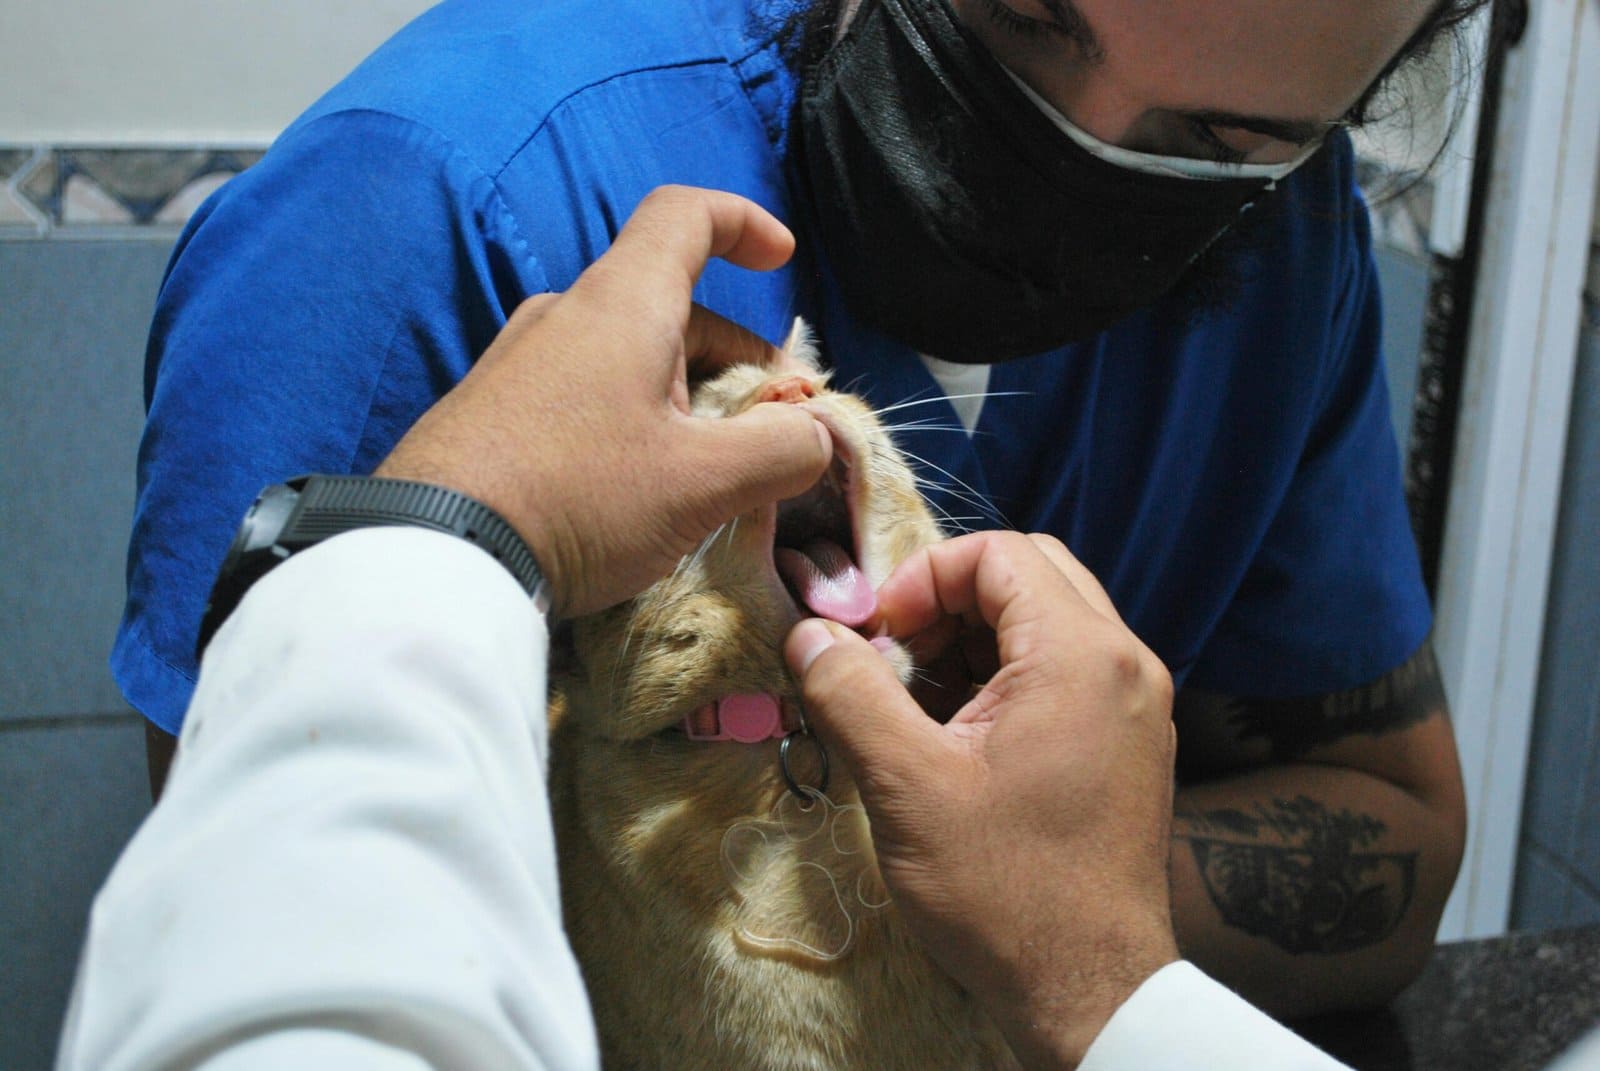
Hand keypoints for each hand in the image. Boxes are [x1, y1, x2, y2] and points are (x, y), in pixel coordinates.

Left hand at [377, 185, 831, 617]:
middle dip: (733, 355)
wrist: (434, 556)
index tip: (781, 261)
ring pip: (624, 355)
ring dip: (682, 396)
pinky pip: (580, 392)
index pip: (685, 216)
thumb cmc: (581, 498)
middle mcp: (566, 315)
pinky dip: (629, 418)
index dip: (742, 223)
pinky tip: (633, 490)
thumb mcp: (702, 484)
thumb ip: (780, 451)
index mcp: (623, 304)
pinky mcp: (489, 411)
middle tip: (768, 426)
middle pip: (667, 304)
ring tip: (706, 471)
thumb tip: (815, 434)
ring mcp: (518, 362)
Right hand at [785, 531, 1179, 1069]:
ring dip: (978, 639)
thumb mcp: (907, 786)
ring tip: (920, 700)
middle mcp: (1126, 664)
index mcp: (1082, 656)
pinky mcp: (1132, 744)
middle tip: (897, 656)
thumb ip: (852, 693)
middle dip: (951, 600)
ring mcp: (1138, 705)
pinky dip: (1010, 678)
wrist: (1089, 991)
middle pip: (1032, 575)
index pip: (1000, 554)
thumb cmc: (1004, 892)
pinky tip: (961, 734)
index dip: (924, 578)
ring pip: (1050, 622)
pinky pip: (1069, 672)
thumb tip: (809, 634)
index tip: (879, 636)